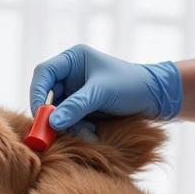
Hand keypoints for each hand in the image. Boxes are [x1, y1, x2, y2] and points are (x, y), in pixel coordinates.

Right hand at [29, 44, 181, 130]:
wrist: (157, 98)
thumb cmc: (132, 85)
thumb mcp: (102, 93)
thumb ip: (76, 106)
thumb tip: (52, 122)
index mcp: (73, 60)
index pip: (43, 73)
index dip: (37, 93)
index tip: (39, 114)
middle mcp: (71, 74)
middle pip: (48, 96)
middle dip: (54, 115)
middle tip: (54, 133)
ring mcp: (76, 92)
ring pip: (59, 113)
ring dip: (70, 126)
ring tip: (89, 133)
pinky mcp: (84, 108)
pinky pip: (71, 121)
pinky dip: (79, 130)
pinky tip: (94, 133)